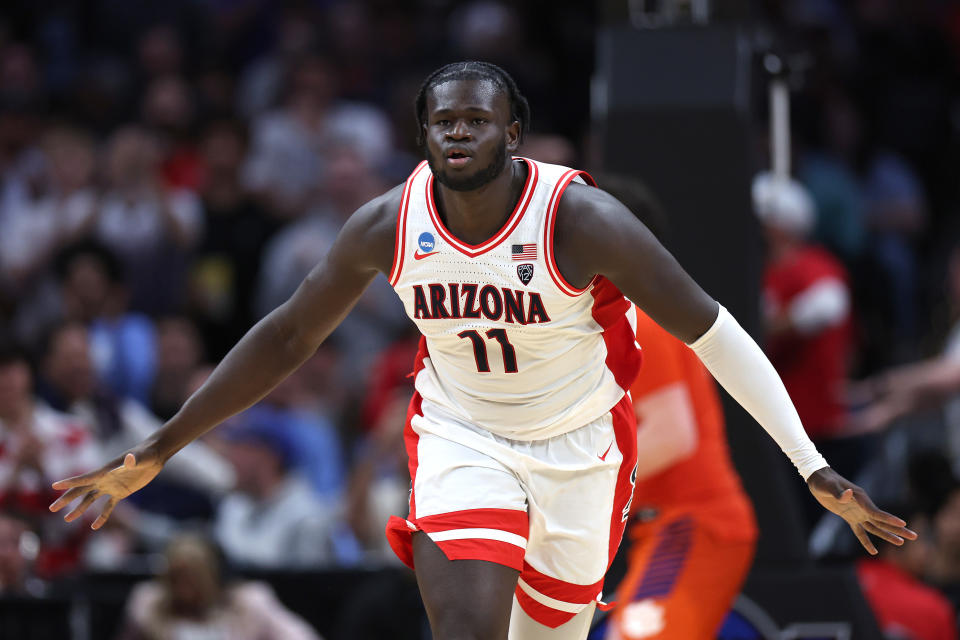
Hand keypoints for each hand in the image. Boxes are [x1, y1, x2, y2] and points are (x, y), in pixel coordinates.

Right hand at [48, 447, 163, 529]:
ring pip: (90, 499)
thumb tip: (129, 459)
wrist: (155, 456)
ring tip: (67, 519)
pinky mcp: (121, 492)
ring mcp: (111, 486)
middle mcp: (105, 479)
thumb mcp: (141, 458)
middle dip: (67, 498)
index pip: (84, 478)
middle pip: (81, 490)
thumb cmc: (147, 454)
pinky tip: (95, 527)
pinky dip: (102, 516)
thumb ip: (134, 460)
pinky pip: (108, 506)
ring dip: (79, 509)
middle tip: (52, 508)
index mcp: (105, 471)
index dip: (70, 482)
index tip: (54, 486)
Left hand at [807, 467, 916, 553]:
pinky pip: (860, 531)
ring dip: (887, 535)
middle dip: (898, 529)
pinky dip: (866, 541)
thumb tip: (848, 495)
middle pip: (882, 521)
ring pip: (875, 527)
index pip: (877, 512)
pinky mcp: (849, 516)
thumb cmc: (824, 481)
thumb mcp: (829, 486)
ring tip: (901, 543)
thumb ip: (838, 492)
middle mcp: (862, 506)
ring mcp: (857, 512)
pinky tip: (873, 551)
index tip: (903, 523)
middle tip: (914, 536)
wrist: (818, 479)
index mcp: (861, 498)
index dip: (889, 519)